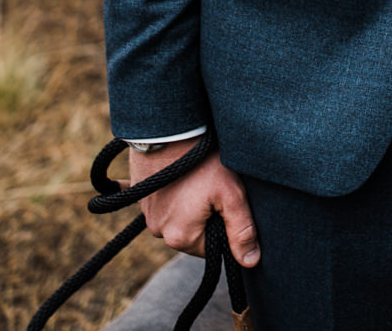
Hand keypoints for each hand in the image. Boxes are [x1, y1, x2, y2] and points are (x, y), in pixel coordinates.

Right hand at [132, 143, 259, 266]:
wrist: (168, 129)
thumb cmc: (202, 162)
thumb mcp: (231, 194)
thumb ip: (242, 231)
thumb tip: (250, 262)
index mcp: (180, 238)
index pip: (212, 246)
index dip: (225, 225)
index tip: (226, 201)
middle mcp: (158, 231)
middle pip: (195, 232)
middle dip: (207, 214)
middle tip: (213, 186)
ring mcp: (146, 213)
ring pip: (179, 216)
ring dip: (190, 202)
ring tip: (198, 177)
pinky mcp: (141, 194)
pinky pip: (164, 201)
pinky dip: (174, 191)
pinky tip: (182, 174)